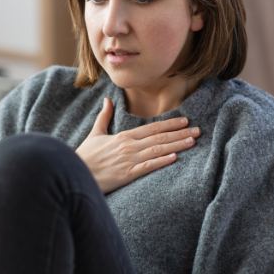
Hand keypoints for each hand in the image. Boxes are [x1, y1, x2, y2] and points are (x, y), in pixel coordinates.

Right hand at [76, 97, 200, 192]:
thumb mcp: (95, 133)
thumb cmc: (85, 156)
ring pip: (158, 150)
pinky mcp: (127, 174)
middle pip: (159, 138)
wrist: (75, 173)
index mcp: (124, 136)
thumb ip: (104, 116)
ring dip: (176, 145)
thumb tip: (107, 99)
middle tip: (197, 130)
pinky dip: (161, 161)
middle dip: (180, 133)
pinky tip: (174, 157)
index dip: (169, 124)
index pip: (152, 128)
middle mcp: (129, 146)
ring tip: (192, 141)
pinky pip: (147, 167)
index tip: (185, 120)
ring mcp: (129, 160)